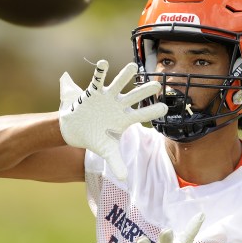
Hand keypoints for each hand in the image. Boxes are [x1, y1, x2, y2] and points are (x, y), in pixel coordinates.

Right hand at [59, 60, 167, 180]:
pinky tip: (103, 63)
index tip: (165, 106)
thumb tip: (125, 179)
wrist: (76, 129)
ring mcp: (107, 97)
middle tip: (158, 84)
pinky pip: (98, 80)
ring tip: (132, 67)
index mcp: (125, 119)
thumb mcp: (107, 150)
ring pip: (118, 84)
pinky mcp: (93, 92)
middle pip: (134, 96)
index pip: (142, 114)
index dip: (153, 111)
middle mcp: (119, 105)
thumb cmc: (96, 138)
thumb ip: (116, 162)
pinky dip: (100, 72)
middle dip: (145, 91)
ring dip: (124, 76)